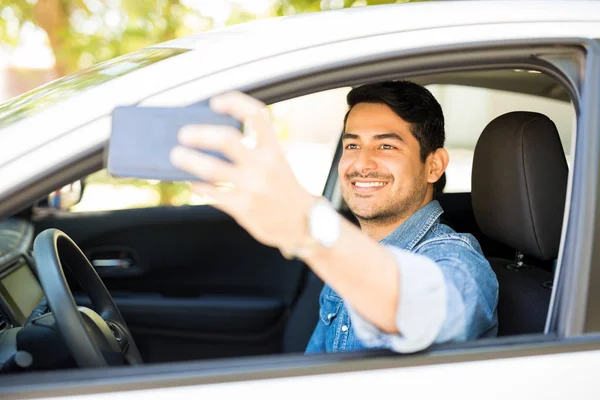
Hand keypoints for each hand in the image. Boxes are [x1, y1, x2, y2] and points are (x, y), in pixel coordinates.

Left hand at [170, 91, 314, 250]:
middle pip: (226, 139)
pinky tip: (193, 181)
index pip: (256, 115)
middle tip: (184, 134)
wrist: (300, 224)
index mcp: (274, 150)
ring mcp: (251, 187)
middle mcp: (263, 166)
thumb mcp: (277, 162)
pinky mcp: (241, 208)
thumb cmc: (282, 188)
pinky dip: (197, 185)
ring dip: (189, 160)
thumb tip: (212, 138)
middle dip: (200, 134)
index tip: (216, 103)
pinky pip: (210, 192)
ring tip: (176, 155)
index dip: (234, 103)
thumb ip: (253, 149)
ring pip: (211, 169)